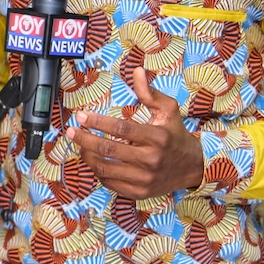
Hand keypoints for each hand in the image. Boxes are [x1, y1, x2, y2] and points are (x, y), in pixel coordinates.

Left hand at [64, 67, 205, 200]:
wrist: (193, 167)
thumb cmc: (176, 135)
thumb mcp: (169, 110)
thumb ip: (150, 92)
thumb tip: (136, 71)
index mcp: (157, 137)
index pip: (121, 129)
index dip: (98, 122)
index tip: (81, 116)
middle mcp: (150, 159)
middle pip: (107, 149)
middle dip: (84, 139)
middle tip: (70, 130)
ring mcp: (144, 178)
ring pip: (104, 168)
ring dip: (87, 155)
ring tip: (80, 144)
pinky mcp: (139, 192)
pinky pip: (110, 182)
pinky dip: (98, 171)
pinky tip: (94, 159)